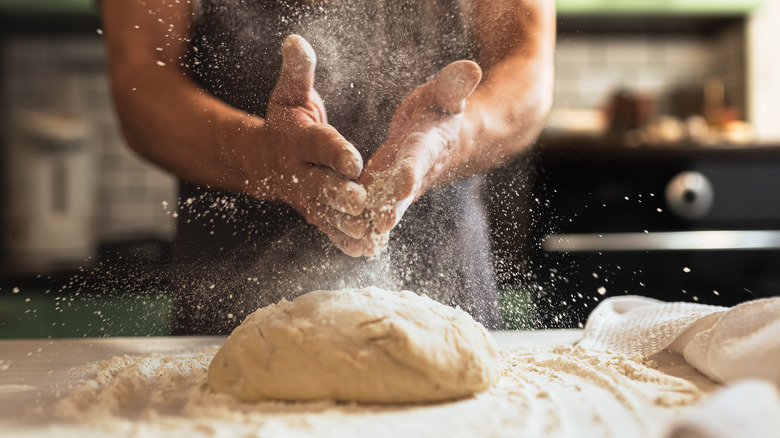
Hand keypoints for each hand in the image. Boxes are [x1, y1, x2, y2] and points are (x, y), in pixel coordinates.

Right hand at [250, 35, 368, 255]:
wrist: (263, 159)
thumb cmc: (286, 121)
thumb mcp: (290, 94)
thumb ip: (298, 72)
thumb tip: (295, 40)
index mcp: (297, 140)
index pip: (318, 144)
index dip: (335, 151)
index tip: (354, 159)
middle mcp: (299, 172)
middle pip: (320, 185)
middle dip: (339, 194)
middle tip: (360, 202)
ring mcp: (305, 197)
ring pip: (326, 213)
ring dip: (346, 225)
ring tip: (369, 232)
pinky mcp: (314, 214)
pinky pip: (329, 229)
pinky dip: (344, 241)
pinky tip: (365, 250)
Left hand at [359, 60, 481, 255]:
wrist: (444, 138)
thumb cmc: (440, 110)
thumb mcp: (445, 94)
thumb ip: (453, 84)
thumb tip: (471, 67)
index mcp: (428, 144)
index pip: (420, 157)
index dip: (411, 169)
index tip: (403, 182)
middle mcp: (415, 170)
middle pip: (403, 192)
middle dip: (392, 208)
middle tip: (379, 225)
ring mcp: (399, 185)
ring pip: (387, 206)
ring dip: (374, 223)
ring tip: (359, 241)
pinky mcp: (385, 191)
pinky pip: (375, 209)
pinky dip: (366, 225)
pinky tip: (351, 242)